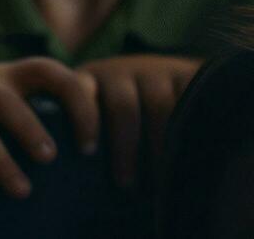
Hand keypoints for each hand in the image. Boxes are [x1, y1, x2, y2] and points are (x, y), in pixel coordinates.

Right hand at [0, 58, 99, 198]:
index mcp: (8, 76)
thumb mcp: (3, 92)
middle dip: (29, 130)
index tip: (88, 145)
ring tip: (22, 191)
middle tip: (50, 158)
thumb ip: (33, 107)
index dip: (79, 105)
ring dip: (0, 159)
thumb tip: (82, 145)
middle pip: (6, 102)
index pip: (52, 74)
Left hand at [76, 54, 199, 189]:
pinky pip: (187, 101)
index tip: (87, 151)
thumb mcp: (97, 123)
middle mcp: (118, 71)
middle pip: (122, 106)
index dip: (82, 117)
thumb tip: (64, 178)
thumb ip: (85, 139)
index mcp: (88, 81)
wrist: (173, 91)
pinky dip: (189, 131)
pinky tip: (188, 159)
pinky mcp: (185, 74)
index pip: (76, 91)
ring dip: (158, 147)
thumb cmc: (119, 127)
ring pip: (158, 107)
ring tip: (157, 182)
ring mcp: (153, 71)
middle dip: (124, 146)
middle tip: (124, 182)